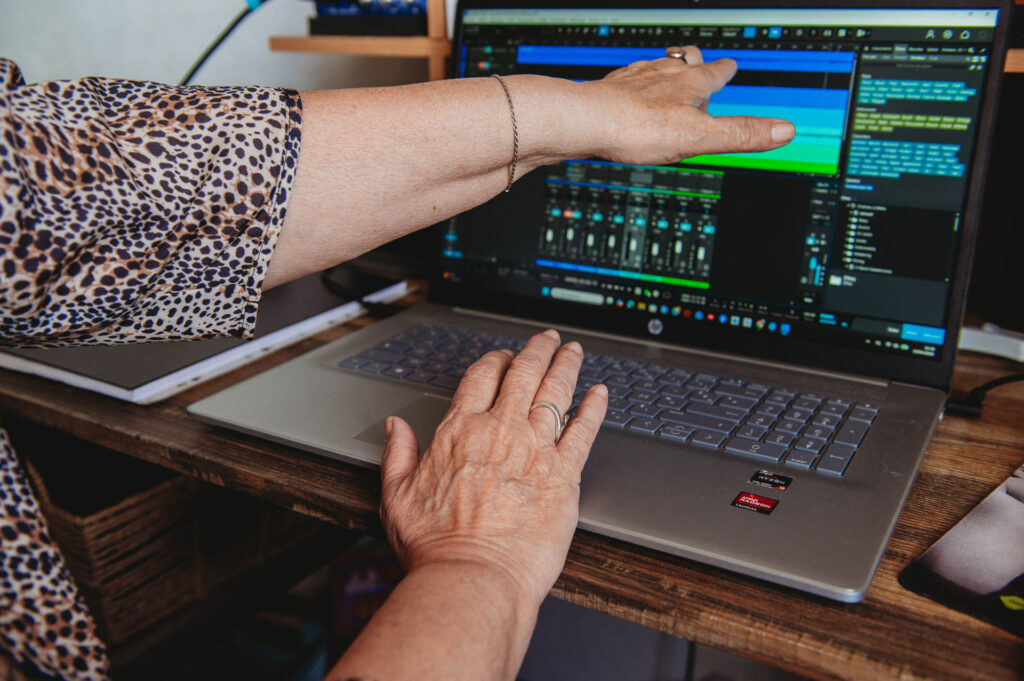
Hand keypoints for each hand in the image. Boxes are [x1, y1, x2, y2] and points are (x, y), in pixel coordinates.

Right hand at [378, 329, 607, 605]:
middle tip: (547, 339)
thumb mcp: (397, 496)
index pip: (481, 377)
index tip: (502, 356)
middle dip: (536, 350)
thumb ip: (398, 454)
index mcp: (460, 432)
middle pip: (523, 374)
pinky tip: (600, 393)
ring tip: (573, 351)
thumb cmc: (435, 547)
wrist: (473, 579)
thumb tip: (396, 426)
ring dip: (566, 366)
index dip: (495, 360)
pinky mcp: (564, 476)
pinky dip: (594, 408)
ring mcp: (536, 450)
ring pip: (556, 392)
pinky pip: (584, 431)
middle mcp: (501, 432)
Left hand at [582, 45, 795, 165]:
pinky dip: (632, 85)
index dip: (724, 72)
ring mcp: (633, 80)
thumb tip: (784, 130)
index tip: (730, 67)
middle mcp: (662, 75)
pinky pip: (624, 82)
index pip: (715, 73)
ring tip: (664, 76)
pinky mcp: (608, 91)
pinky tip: (626, 95)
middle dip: (693, 63)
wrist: (585, 121)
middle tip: (698, 62)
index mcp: (690, 84)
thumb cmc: (638, 128)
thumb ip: (741, 134)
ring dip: (662, 72)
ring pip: (653, 69)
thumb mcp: (701, 138)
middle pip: (683, 63)